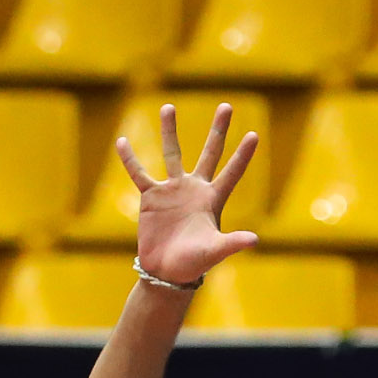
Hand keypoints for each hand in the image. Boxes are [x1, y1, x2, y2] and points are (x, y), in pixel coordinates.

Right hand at [118, 104, 258, 286]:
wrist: (166, 272)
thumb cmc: (194, 264)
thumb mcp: (215, 251)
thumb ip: (233, 243)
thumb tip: (255, 240)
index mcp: (213, 200)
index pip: (232, 172)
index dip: (243, 155)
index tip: (254, 134)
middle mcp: (194, 189)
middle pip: (210, 153)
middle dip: (218, 130)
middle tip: (226, 106)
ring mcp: (172, 190)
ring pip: (172, 153)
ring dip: (169, 131)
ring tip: (168, 107)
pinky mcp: (150, 196)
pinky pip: (138, 173)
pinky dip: (130, 159)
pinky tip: (122, 141)